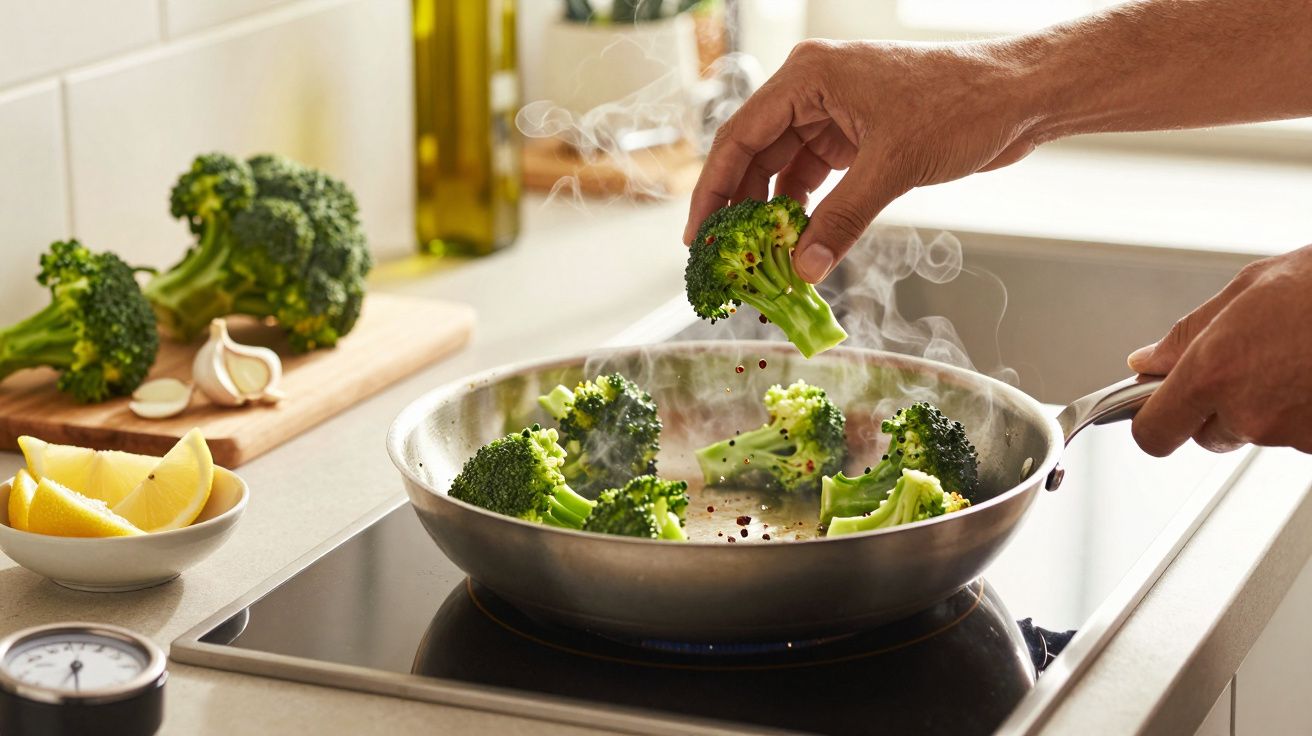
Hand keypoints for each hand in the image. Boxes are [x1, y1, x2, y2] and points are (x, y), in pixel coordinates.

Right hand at [683, 39, 1042, 282]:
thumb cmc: (962, 104)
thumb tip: (803, 269)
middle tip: (726, 258)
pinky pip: (814, 177)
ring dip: (773, 214)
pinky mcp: (857, 136)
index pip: (739, 136)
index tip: (698, 235)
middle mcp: (812, 89)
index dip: (713, 189)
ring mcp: (834, 113)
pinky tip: (797, 244)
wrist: (1020, 96)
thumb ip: (841, 220)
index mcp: (808, 76)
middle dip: (740, 208)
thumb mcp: (892, 167)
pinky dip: (805, 211)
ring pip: (783, 170)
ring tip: (760, 259)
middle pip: (755, 154)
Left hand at [1128, 245, 1311, 455]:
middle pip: (1206, 434)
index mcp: (1214, 372)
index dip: (1152, 422)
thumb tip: (1146, 361)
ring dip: (1265, 403)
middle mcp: (1249, 412)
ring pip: (1256, 431)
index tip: (1154, 410)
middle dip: (1215, 407)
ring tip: (1295, 355)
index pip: (1154, 432)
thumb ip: (1187, 335)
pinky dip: (1302, 409)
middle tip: (1249, 362)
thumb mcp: (1246, 291)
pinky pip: (1297, 433)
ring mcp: (1292, 433)